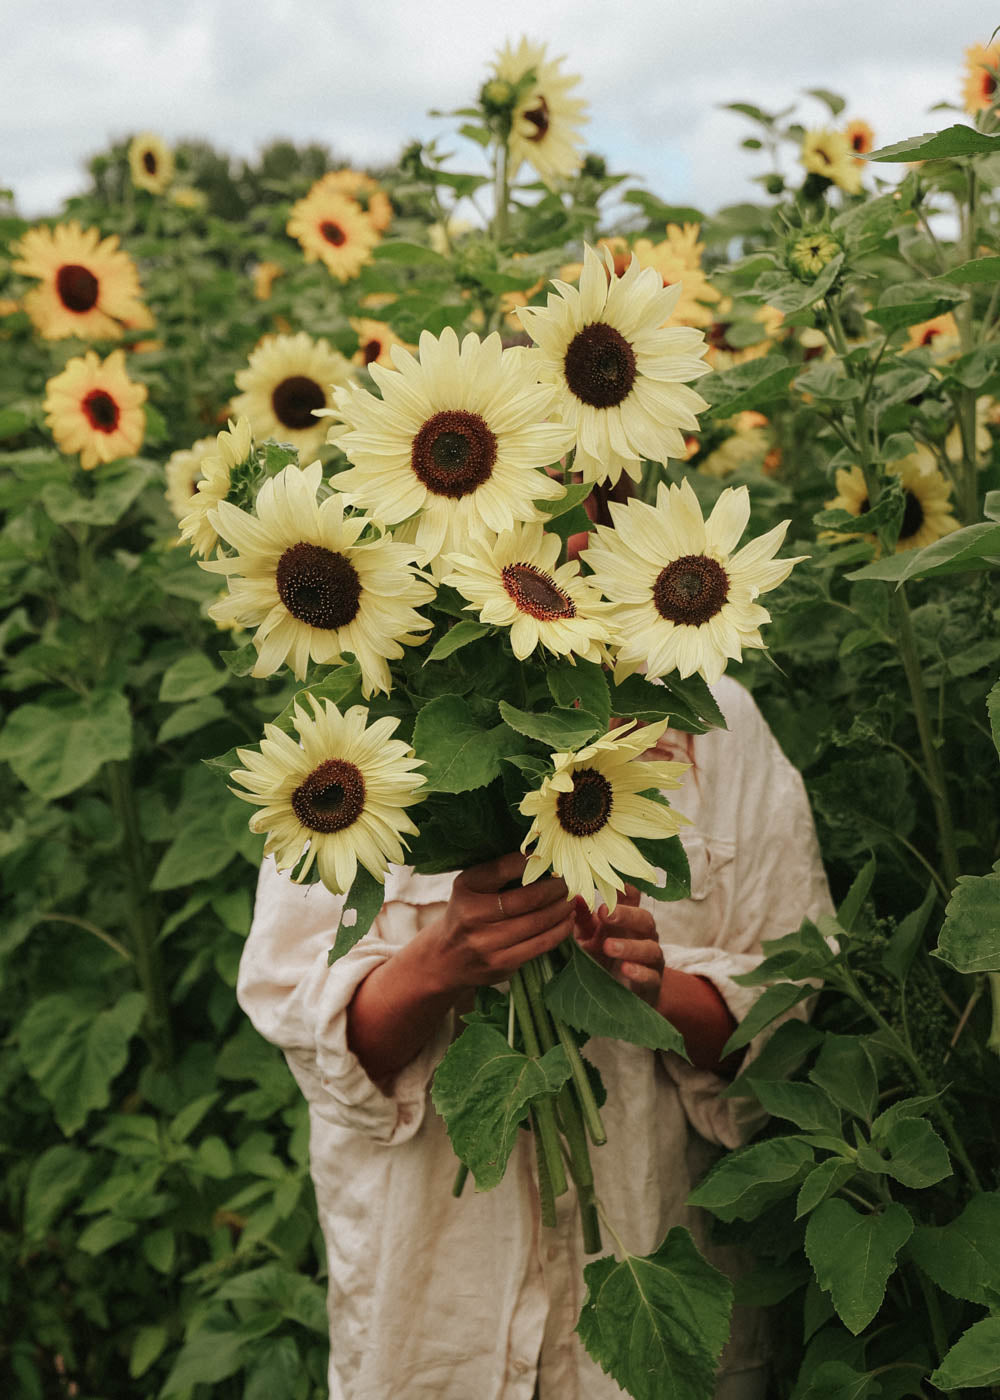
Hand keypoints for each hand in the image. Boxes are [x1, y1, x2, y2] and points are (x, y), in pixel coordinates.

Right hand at [421, 851, 574, 994]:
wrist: (446, 959)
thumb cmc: (467, 913)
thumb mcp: (471, 886)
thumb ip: (499, 872)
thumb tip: (543, 856)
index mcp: (466, 888)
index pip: (503, 869)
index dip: (532, 862)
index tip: (549, 858)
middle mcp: (473, 915)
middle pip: (528, 898)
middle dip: (556, 888)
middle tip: (568, 881)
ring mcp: (487, 943)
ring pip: (538, 922)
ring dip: (562, 908)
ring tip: (571, 898)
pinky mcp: (501, 963)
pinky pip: (540, 944)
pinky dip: (560, 930)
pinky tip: (566, 920)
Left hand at [574, 885, 664, 1006]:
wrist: (618, 996)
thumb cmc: (602, 958)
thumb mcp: (588, 938)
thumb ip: (583, 920)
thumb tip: (575, 897)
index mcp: (628, 920)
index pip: (633, 899)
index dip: (626, 891)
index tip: (613, 885)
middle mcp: (643, 936)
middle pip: (644, 919)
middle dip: (626, 914)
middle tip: (604, 913)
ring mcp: (651, 959)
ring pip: (650, 948)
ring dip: (629, 946)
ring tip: (608, 946)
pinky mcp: (652, 983)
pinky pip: (651, 976)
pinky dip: (640, 972)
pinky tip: (626, 969)